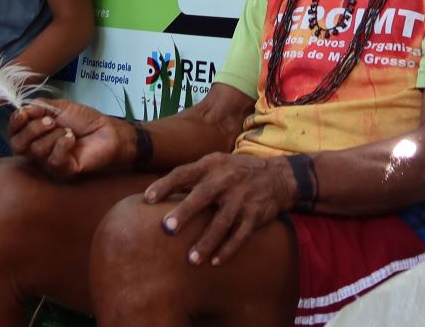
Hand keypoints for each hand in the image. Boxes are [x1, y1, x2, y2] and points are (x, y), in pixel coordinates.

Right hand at [7, 99, 125, 178]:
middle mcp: (37, 150)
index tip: (25, 112)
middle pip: (18, 145)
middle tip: (51, 120)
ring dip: (53, 135)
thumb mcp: (60, 107)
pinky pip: (54, 160)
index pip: (13, 132)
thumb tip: (22, 109)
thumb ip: (39, 107)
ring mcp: (49, 163)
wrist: (108, 131)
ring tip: (69, 130)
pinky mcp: (63, 171)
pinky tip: (72, 138)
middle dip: (32, 129)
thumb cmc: (84, 120)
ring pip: (37, 150)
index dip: (15, 122)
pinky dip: (62, 144)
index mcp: (33, 134)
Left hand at [144, 152, 295, 266]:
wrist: (277, 176)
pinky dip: (228, 249)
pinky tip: (215, 261)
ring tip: (192, 259)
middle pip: (203, 196)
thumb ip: (191, 176)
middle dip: (185, 212)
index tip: (147, 198)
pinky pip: (241, 235)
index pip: (185, 173)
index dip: (165, 184)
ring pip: (222, 222)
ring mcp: (242, 198)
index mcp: (212, 166)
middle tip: (167, 228)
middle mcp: (227, 180)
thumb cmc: (235, 172)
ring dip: (207, 241)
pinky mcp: (255, 215)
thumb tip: (154, 192)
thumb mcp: (216, 164)